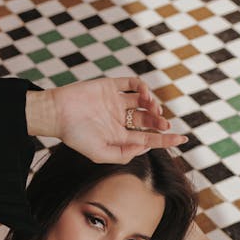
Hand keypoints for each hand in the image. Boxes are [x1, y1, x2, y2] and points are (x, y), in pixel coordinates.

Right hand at [50, 77, 188, 163]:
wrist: (57, 113)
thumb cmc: (75, 136)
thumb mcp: (100, 154)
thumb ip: (123, 155)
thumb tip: (145, 147)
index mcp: (118, 137)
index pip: (148, 139)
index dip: (166, 140)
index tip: (183, 138)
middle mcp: (119, 120)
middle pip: (148, 121)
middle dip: (160, 123)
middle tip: (165, 125)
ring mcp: (116, 102)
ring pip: (143, 102)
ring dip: (154, 105)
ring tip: (154, 110)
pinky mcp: (111, 86)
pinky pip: (133, 84)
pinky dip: (143, 88)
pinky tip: (145, 95)